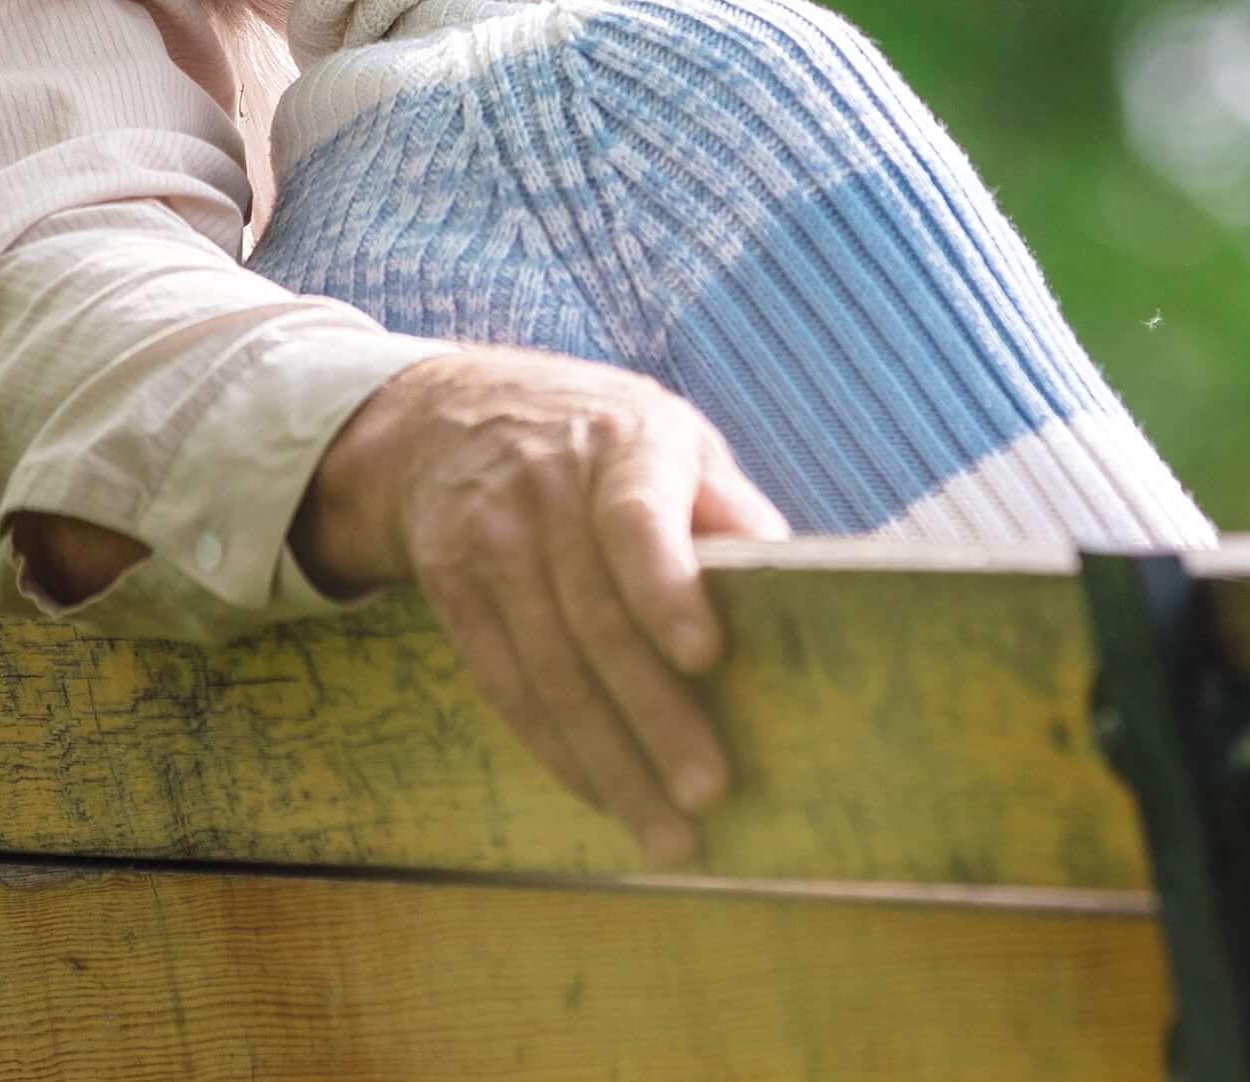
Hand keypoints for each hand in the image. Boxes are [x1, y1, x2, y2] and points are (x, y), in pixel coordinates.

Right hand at [293, 345, 790, 864]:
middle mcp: (546, 491)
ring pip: (549, 671)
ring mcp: (489, 541)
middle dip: (653, 717)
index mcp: (624, 443)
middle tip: (707, 794)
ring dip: (608, 762)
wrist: (454, 416)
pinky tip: (602, 797)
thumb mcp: (675, 441)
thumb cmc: (607, 443)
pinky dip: (556, 750)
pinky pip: (504, 685)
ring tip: (665, 833)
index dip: (666, 587)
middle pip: (596, 620)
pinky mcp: (450, 588)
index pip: (636, 517)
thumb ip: (730, 509)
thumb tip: (799, 580)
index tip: (707, 657)